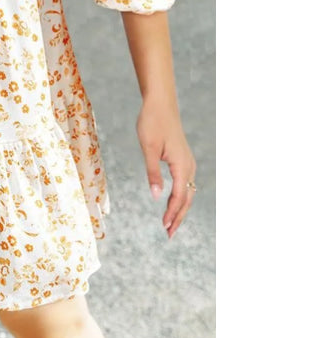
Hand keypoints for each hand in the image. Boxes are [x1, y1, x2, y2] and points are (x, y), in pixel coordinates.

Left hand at [136, 97, 196, 238]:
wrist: (160, 103)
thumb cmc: (152, 122)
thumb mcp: (148, 148)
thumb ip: (152, 173)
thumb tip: (155, 196)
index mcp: (181, 165)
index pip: (179, 197)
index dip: (172, 214)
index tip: (165, 228)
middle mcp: (189, 165)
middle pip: (187, 198)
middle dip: (179, 217)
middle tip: (169, 234)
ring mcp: (187, 162)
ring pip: (188, 192)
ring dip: (180, 208)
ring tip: (170, 223)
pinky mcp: (183, 158)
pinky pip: (185, 183)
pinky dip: (180, 196)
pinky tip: (172, 202)